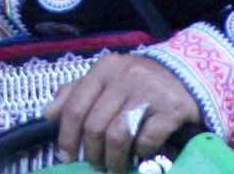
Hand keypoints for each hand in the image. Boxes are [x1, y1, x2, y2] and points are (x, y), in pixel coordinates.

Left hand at [45, 52, 201, 172]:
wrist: (184, 74)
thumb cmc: (136, 81)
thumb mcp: (104, 78)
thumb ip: (76, 92)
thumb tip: (49, 115)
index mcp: (103, 70)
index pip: (75, 106)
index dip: (67, 136)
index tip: (66, 157)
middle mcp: (123, 78)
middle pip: (95, 125)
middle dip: (92, 153)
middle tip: (95, 165)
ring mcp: (148, 93)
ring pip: (118, 135)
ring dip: (113, 159)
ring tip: (114, 167)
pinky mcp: (171, 109)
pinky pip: (147, 139)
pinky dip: (140, 153)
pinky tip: (140, 155)